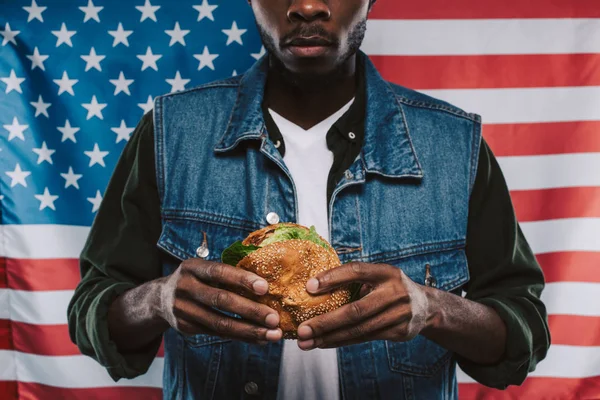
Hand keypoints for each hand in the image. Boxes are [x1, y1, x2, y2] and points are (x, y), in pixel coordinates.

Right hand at [158, 258, 281, 344]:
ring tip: (272, 334)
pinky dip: (241, 337)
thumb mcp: (204, 269)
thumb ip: (226, 274)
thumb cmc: (196, 280)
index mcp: (193, 267)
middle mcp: (185, 287)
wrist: (160, 298)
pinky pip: (217, 334)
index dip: (242, 279)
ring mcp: (183, 309)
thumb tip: (266, 285)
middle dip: (251, 310)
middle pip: (221, 300)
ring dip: (249, 330)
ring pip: (220, 323)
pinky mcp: (185, 327)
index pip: (219, 271)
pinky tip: (258, 339)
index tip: (265, 287)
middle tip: (274, 318)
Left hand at [296, 261, 431, 349]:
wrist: (426, 307)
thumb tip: (313, 285)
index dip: (333, 277)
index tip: (309, 286)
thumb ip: (354, 278)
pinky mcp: (399, 332)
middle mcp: (394, 292)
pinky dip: (342, 341)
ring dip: (329, 337)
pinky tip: (325, 342)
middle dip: (325, 322)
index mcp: (386, 272)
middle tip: (302, 329)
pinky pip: (365, 338)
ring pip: (358, 329)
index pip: (356, 271)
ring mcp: (399, 314)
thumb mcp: (378, 276)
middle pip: (355, 310)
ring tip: (307, 342)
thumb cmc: (389, 288)